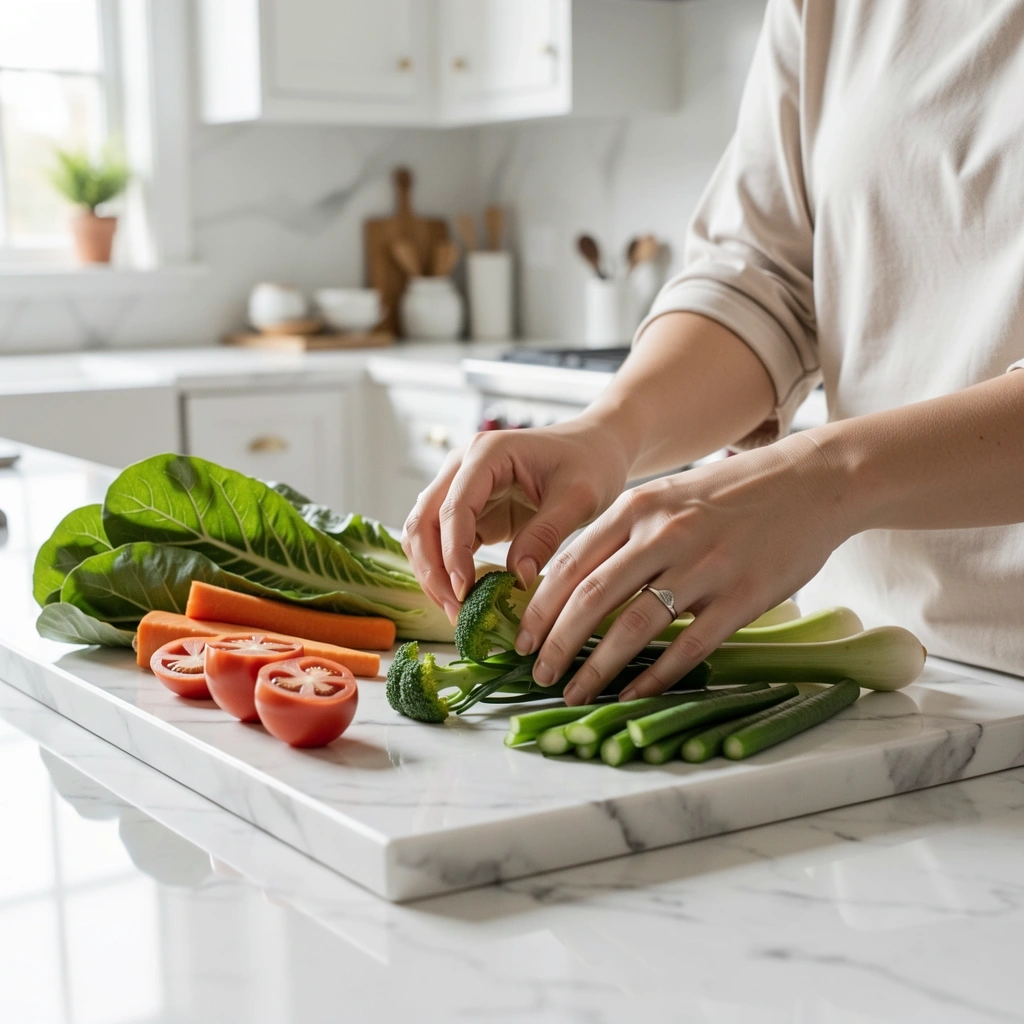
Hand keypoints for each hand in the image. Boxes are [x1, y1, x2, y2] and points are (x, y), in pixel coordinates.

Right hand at [401, 418, 630, 621]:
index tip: (465, 591)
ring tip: (459, 611)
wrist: (595, 449)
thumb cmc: (590, 464)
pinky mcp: (469, 512)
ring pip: (424, 536)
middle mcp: (462, 467)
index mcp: (486, 454)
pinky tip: (466, 598)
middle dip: (434, 570)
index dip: (454, 552)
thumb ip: (546, 534)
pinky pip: (443, 544)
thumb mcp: (578, 498)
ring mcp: (460, 489)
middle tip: (457, 611)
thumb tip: (517, 578)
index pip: (454, 507)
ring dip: (434, 574)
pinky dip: (446, 572)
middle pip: (424, 521)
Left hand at [518, 433, 850, 703]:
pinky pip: (689, 646)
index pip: (572, 563)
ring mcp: (705, 566)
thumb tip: (573, 583)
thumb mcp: (666, 496)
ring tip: (574, 693)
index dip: (539, 606)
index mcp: (638, 507)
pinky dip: (655, 675)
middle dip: (556, 642)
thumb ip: (622, 533)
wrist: (812, 481)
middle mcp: (664, 534)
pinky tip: (632, 694)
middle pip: (592, 597)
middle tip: (538, 673)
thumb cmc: (730, 493)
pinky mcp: (743, 596)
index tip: (520, 638)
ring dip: (597, 667)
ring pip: (633, 626)